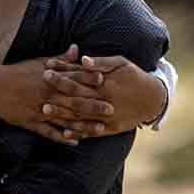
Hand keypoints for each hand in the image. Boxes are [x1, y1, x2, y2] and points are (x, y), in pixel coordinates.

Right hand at [0, 45, 111, 144]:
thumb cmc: (18, 72)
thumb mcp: (39, 62)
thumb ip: (60, 59)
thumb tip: (77, 48)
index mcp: (49, 78)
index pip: (73, 78)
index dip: (89, 79)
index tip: (106, 81)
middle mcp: (46, 94)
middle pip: (74, 101)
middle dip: (93, 106)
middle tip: (111, 110)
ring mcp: (39, 109)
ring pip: (65, 119)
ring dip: (83, 125)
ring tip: (100, 129)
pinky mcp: (31, 122)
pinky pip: (48, 132)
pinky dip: (61, 138)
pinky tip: (75, 142)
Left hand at [42, 54, 166, 138]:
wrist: (153, 99)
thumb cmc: (134, 76)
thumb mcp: (121, 63)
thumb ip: (101, 62)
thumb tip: (83, 59)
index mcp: (106, 82)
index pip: (79, 76)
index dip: (63, 72)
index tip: (46, 67)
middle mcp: (105, 100)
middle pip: (77, 95)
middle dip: (57, 90)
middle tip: (40, 86)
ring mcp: (107, 115)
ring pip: (81, 115)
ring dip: (62, 113)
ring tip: (44, 110)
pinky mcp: (111, 128)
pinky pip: (92, 131)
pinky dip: (78, 132)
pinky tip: (63, 133)